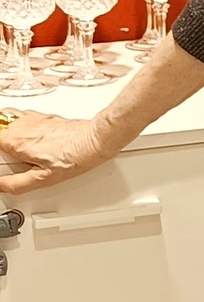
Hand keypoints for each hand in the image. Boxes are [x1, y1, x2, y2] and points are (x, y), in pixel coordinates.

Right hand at [0, 110, 115, 193]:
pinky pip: (20, 115)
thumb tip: (0, 186)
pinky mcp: (44, 117)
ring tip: (7, 143)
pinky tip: (21, 133)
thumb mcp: (42, 179)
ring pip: (5, 116)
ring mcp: (33, 119)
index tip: (1, 160)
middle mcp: (22, 126)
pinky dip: (14, 122)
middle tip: (5, 154)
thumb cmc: (75, 156)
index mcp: (16, 142)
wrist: (96, 139)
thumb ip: (15, 183)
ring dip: (2, 127)